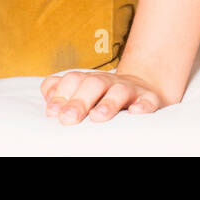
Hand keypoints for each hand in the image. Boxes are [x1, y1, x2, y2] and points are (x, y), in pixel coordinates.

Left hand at [40, 68, 170, 124]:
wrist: (142, 86)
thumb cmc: (103, 95)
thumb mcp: (82, 91)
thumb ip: (61, 92)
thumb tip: (50, 106)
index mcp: (88, 80)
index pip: (71, 80)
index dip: (61, 95)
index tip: (52, 113)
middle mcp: (107, 82)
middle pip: (92, 84)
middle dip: (79, 101)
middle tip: (68, 119)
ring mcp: (128, 89)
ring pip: (118, 91)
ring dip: (107, 103)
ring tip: (97, 117)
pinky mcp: (148, 98)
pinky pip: (147, 100)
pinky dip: (143, 106)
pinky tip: (136, 113)